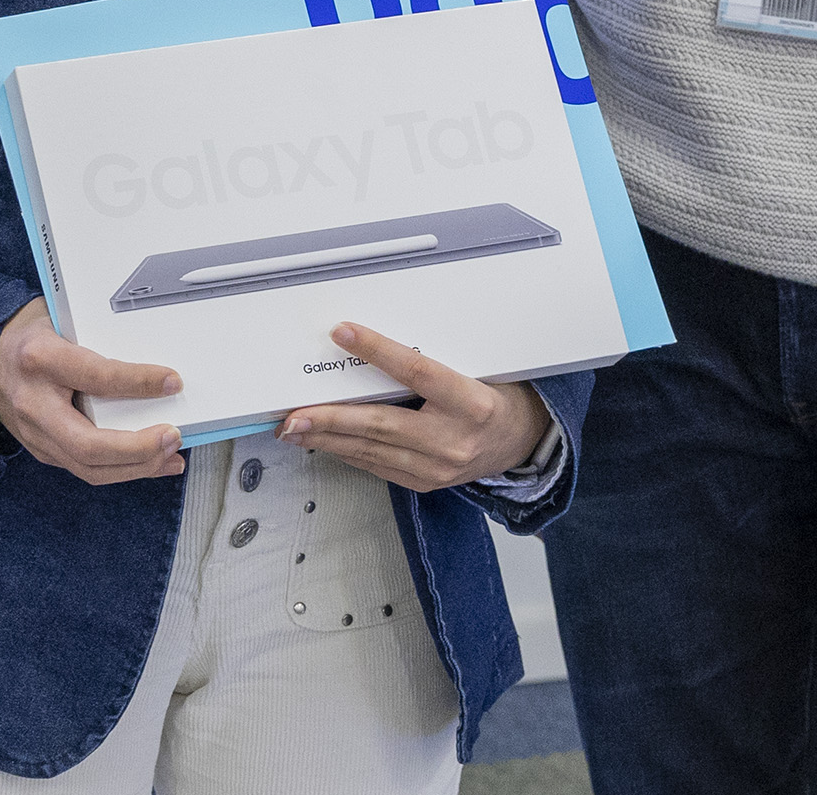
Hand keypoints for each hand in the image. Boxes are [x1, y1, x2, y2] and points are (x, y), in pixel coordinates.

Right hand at [0, 297, 187, 486]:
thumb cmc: (29, 334)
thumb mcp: (60, 319)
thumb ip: (99, 338)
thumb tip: (151, 361)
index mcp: (39, 358)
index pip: (96, 377)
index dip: (138, 382)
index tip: (172, 381)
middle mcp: (33, 403)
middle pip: (89, 444)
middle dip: (138, 448)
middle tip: (173, 435)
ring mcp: (34, 434)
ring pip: (89, 467)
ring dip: (136, 467)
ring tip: (170, 455)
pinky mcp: (41, 450)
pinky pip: (86, 469)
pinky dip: (123, 470)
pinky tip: (152, 462)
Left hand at [273, 321, 550, 492]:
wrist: (523, 442)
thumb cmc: (497, 395)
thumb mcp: (476, 369)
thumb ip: (434, 360)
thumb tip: (375, 340)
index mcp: (472, 403)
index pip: (417, 372)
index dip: (378, 351)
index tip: (343, 333)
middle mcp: (454, 440)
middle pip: (382, 425)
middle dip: (331, 418)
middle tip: (294, 413)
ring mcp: (439, 468)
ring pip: (372, 450)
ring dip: (328, 438)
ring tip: (294, 428)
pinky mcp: (426, 482)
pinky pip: (377, 466)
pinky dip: (346, 451)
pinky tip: (323, 441)